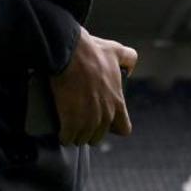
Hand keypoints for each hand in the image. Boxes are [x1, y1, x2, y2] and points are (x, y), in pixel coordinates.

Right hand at [48, 26, 137, 145]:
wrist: (69, 54)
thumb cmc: (92, 52)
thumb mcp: (116, 51)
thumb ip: (129, 59)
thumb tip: (130, 69)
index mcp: (117, 102)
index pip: (124, 129)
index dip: (114, 127)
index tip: (105, 121)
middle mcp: (105, 115)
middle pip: (98, 136)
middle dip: (90, 132)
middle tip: (81, 122)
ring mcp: (87, 120)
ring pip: (82, 139)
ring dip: (76, 135)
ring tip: (69, 126)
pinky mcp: (70, 121)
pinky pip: (67, 138)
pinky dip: (63, 136)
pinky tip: (60, 131)